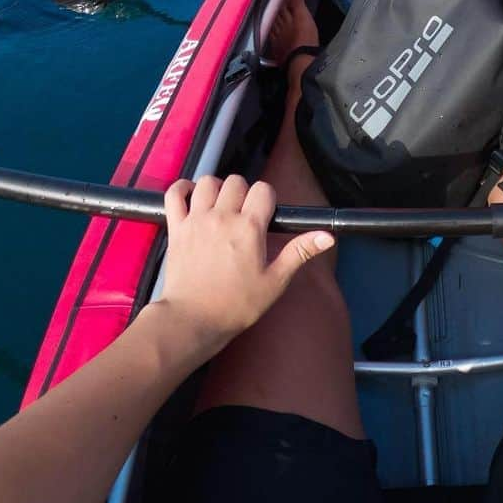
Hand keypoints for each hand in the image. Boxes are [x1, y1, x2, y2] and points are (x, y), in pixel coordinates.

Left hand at [157, 175, 333, 355]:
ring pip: (207, 182)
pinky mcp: (176, 227)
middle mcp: (222, 216)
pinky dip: (182, 189)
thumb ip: (299, 253)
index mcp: (249, 227)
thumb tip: (328, 236)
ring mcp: (196, 219)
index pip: (263, 189)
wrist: (192, 320)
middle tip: (243, 215)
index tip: (265, 216)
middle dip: (243, 193)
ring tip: (220, 207)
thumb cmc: (236, 304)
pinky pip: (174, 193)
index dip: (268, 199)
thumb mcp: (274, 282)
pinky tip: (192, 198)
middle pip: (236, 181)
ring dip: (216, 189)